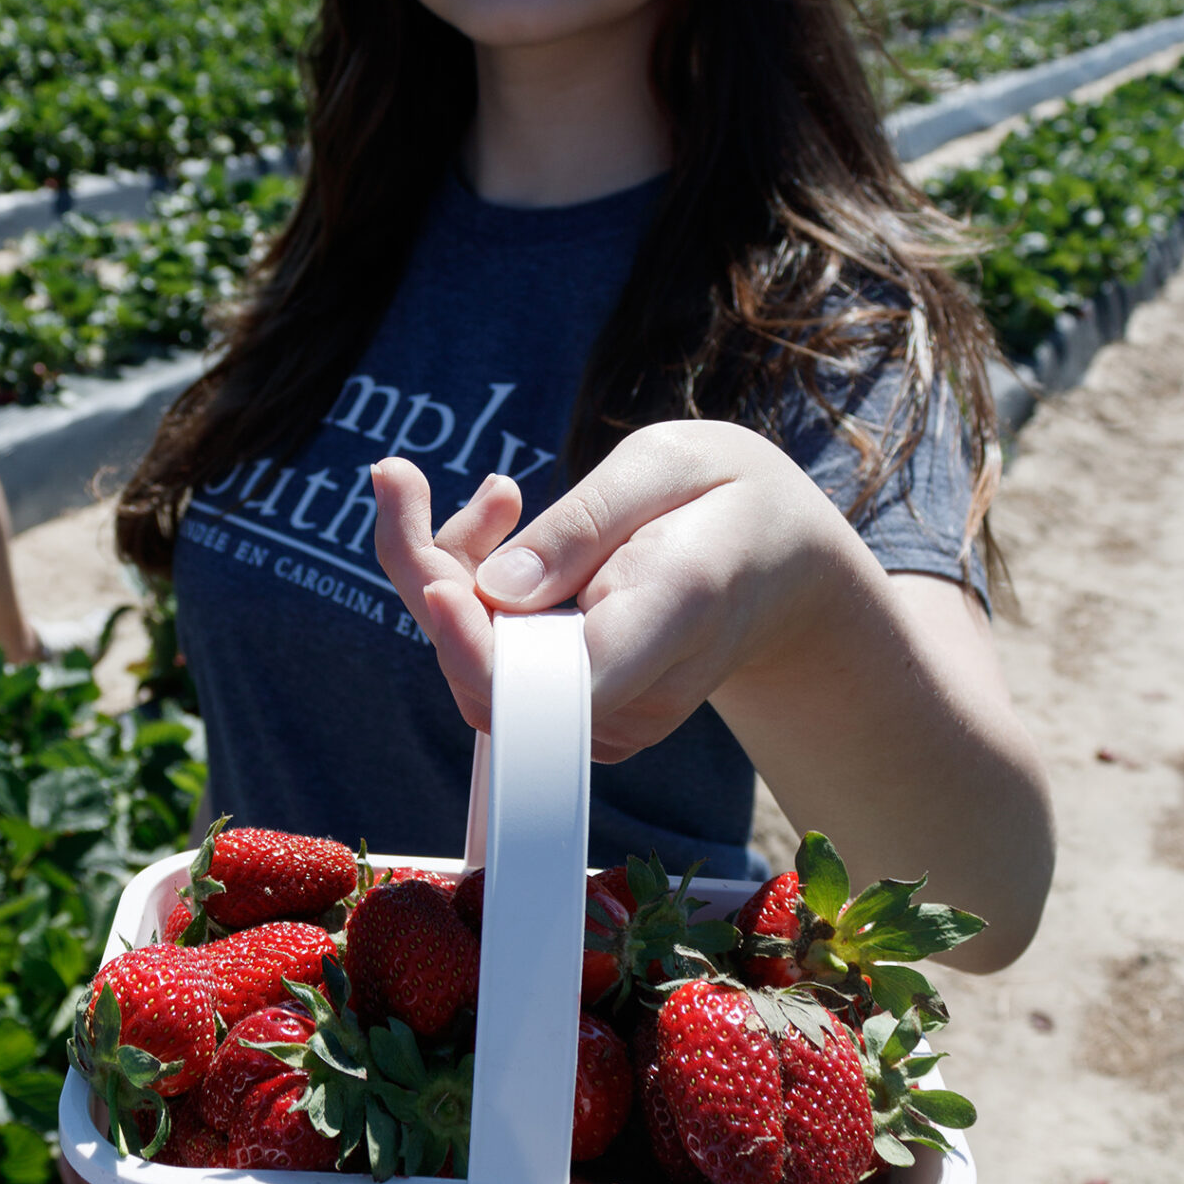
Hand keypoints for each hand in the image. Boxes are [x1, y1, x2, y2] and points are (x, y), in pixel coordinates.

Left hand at [372, 422, 873, 763]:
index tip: (430, 578)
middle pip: (486, 676)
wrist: (785, 564)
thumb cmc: (734, 499)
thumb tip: (493, 592)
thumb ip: (585, 526)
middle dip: (426, 575)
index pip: (546, 681)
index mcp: (670, 623)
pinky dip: (471, 593)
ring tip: (497, 495)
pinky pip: (496, 664)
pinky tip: (503, 522)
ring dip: (446, 574)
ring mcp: (602, 716)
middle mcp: (631, 694)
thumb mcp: (669, 466)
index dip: (471, 642)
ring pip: (477, 668)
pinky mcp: (576, 707)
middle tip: (398, 476)